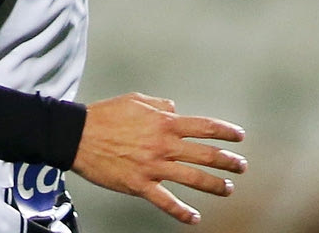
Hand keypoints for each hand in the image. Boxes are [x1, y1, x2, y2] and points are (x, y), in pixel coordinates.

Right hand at [72, 93, 246, 224]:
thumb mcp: (134, 100)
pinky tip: (194, 218)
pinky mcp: (140, 185)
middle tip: (240, 166)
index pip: (204, 127)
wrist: (77, 135)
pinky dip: (182, 212)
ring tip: (228, 189)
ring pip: (193, 179)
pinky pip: (166, 202)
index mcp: (163, 123)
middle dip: (228, 161)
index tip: (239, 136)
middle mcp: (163, 145)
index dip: (225, 132)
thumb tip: (174, 109)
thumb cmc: (104, 115)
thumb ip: (158, 105)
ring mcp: (153, 167)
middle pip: (206, 155)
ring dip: (215, 185)